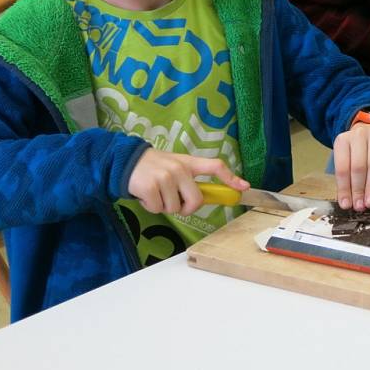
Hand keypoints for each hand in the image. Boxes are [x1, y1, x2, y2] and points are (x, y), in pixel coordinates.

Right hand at [128, 149, 248, 215]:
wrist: (126, 161)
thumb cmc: (155, 168)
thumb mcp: (175, 166)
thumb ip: (190, 179)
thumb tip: (206, 198)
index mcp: (189, 163)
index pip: (215, 166)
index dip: (231, 178)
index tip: (243, 187)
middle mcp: (180, 168)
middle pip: (197, 200)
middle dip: (186, 208)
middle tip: (174, 202)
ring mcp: (165, 177)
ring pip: (175, 208)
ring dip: (164, 206)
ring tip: (156, 193)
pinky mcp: (151, 186)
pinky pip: (158, 208)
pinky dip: (151, 207)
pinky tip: (146, 195)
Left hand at [333, 123, 369, 211]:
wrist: (368, 130)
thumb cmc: (357, 150)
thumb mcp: (348, 160)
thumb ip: (347, 178)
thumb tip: (347, 203)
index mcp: (342, 142)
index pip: (342, 169)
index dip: (345, 188)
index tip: (347, 205)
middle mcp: (356, 135)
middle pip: (358, 167)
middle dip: (359, 189)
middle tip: (360, 206)